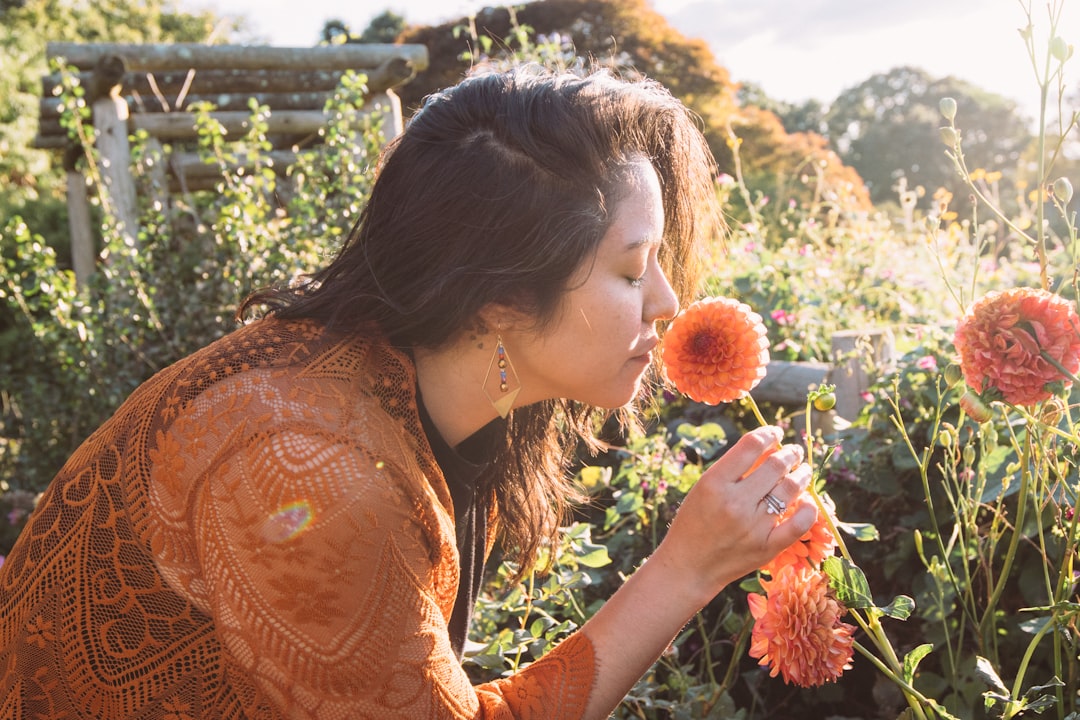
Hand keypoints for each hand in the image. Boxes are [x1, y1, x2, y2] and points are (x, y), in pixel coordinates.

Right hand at [651, 425, 815, 605]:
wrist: (689, 566)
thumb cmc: (693, 523)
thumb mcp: (703, 489)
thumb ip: (732, 470)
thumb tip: (768, 448)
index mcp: (714, 483)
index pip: (751, 445)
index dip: (768, 433)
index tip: (776, 433)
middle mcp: (735, 502)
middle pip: (776, 465)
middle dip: (790, 453)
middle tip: (794, 451)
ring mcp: (753, 525)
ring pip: (791, 489)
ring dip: (802, 474)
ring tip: (804, 470)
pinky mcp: (767, 547)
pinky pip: (800, 523)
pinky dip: (810, 509)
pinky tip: (809, 501)